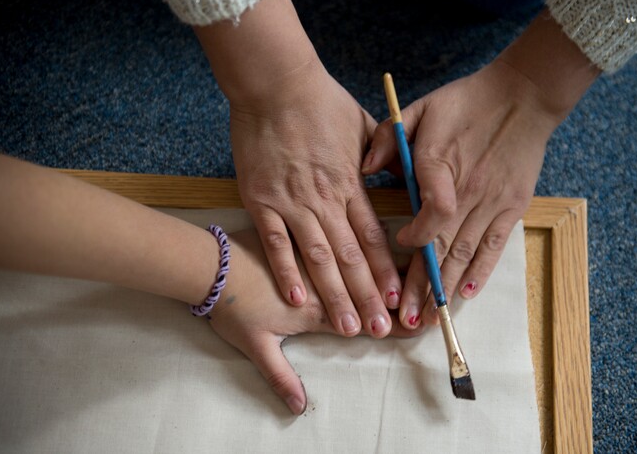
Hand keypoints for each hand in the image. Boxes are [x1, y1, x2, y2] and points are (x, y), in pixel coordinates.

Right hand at [193, 0, 400, 338]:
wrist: (275, 84)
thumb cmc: (320, 100)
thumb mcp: (364, 124)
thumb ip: (384, 156)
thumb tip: (403, 177)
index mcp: (351, 183)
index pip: (373, 236)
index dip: (386, 270)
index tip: (398, 298)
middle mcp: (325, 199)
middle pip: (351, 257)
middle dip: (367, 296)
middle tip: (379, 330)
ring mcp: (292, 202)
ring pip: (319, 257)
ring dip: (334, 295)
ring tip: (347, 327)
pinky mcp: (261, 201)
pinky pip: (276, 242)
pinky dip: (286, 270)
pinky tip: (296, 298)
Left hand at [208, 228, 422, 414]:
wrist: (208, 264)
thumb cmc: (230, 306)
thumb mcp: (254, 345)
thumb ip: (280, 376)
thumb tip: (298, 407)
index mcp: (314, 309)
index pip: (360, 320)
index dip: (388, 325)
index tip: (416, 327)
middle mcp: (322, 280)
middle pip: (368, 289)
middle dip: (400, 298)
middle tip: (428, 298)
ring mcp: (315, 252)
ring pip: (361, 259)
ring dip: (389, 268)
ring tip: (417, 271)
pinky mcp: (305, 230)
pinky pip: (341, 232)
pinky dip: (364, 238)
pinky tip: (382, 235)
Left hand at [366, 61, 553, 325]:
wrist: (523, 95)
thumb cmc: (467, 101)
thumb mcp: (420, 108)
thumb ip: (391, 136)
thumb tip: (366, 168)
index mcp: (441, 165)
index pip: (429, 214)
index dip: (413, 239)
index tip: (400, 247)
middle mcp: (467, 190)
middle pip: (442, 246)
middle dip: (421, 285)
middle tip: (406, 320)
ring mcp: (492, 202)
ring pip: (465, 253)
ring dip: (447, 288)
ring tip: (431, 319)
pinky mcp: (512, 207)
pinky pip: (494, 246)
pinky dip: (481, 271)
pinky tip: (467, 293)